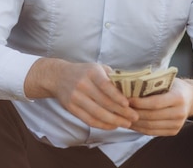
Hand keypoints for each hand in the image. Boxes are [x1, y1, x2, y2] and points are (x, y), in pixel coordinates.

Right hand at [24, 58, 138, 130]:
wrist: (58, 77)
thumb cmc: (84, 72)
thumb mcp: (98, 67)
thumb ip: (112, 77)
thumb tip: (131, 88)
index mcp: (91, 72)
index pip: (105, 85)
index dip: (117, 96)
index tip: (128, 104)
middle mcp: (82, 84)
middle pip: (103, 102)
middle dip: (121, 112)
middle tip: (134, 117)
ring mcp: (75, 97)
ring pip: (97, 113)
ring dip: (114, 121)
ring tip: (126, 123)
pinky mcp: (71, 108)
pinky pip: (89, 120)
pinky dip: (102, 125)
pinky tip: (113, 126)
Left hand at [127, 78, 192, 135]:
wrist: (191, 98)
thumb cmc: (174, 86)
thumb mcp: (166, 80)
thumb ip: (151, 83)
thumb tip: (128, 85)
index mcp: (178, 97)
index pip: (155, 103)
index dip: (139, 103)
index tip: (126, 100)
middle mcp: (180, 112)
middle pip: (151, 116)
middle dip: (134, 114)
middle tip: (121, 110)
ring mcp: (178, 124)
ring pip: (151, 126)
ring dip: (135, 123)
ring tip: (123, 117)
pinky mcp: (174, 131)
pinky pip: (153, 132)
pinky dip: (140, 129)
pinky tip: (131, 124)